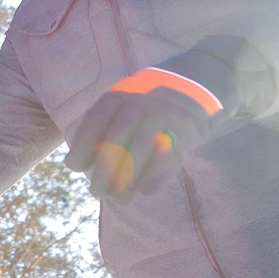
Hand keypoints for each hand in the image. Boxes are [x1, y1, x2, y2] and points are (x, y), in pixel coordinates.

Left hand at [64, 55, 231, 199]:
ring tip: (118, 199)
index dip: (83, 144)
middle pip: (118, 136)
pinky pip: (170, 153)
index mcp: (123, 93)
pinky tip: (144, 191)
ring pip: (142, 147)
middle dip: (104, 169)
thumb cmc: (156, 98)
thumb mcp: (129, 98)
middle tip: (96, 191)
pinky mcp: (189, 127)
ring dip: (127, 178)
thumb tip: (73, 161)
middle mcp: (142, 100)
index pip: (97, 118)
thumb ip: (105, 122)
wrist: (205, 78)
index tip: (74, 167)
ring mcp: (167, 112)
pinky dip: (156, 175)